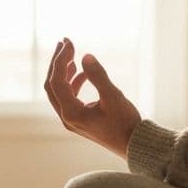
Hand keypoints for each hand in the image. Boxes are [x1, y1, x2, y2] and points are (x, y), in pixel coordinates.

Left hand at [44, 37, 141, 158]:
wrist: (135, 145)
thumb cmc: (126, 123)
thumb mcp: (114, 97)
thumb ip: (99, 76)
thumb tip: (85, 55)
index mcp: (72, 113)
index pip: (57, 81)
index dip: (60, 59)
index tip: (69, 42)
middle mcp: (67, 117)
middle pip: (52, 85)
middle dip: (57, 62)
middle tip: (64, 42)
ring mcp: (71, 120)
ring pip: (58, 92)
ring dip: (63, 72)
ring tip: (70, 54)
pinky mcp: (79, 119)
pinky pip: (68, 97)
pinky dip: (72, 82)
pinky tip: (81, 72)